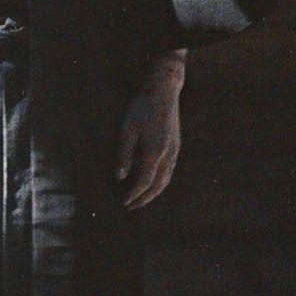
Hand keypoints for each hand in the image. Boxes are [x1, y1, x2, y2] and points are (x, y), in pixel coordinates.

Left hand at [115, 53, 184, 208]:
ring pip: (166, 179)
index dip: (133, 194)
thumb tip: (119, 177)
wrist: (163, 90)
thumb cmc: (141, 108)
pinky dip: (160, 180)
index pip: (144, 182)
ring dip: (153, 191)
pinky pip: (169, 170)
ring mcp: (175, 150)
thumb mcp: (127, 130)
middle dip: (144, 198)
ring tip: (140, 197)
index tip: (123, 202)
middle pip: (158, 185)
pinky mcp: (176, 145)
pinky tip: (151, 179)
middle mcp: (168, 154)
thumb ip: (123, 155)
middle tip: (131, 206)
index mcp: (154, 152)